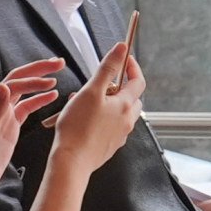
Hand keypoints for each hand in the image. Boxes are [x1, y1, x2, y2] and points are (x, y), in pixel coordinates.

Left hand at [0, 59, 65, 189]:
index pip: (13, 85)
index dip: (32, 81)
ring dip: (40, 82)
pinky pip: (27, 108)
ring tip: (58, 74)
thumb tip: (6, 87)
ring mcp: (4, 116)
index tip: (50, 81)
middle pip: (19, 81)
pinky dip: (40, 100)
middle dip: (38, 70)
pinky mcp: (10, 127)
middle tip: (58, 63)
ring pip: (25, 92)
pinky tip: (52, 96)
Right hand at [50, 38, 147, 178]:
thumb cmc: (78, 127)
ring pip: (118, 113)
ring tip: (83, 103)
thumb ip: (107, 68)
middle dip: (118, 88)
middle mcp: (126, 121)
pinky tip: (81, 119)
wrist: (71, 162)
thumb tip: (121, 48)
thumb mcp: (91, 91)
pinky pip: (109, 127)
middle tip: (99, 84)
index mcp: (125, 106)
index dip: (132, 67)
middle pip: (131, 99)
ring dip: (106, 104)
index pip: (138, 81)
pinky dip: (100, 119)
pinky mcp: (109, 146)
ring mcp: (119, 135)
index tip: (124, 58)